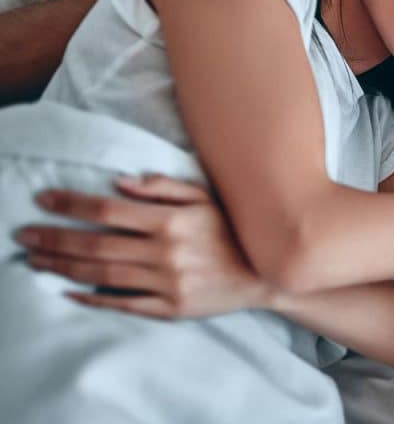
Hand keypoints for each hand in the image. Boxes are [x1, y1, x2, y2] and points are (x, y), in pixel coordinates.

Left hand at [16, 175, 269, 318]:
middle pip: (96, 245)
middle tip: (24, 234)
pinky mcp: (171, 308)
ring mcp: (167, 284)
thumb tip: (121, 184)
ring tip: (36, 259)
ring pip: (102, 275)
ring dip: (64, 267)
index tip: (43, 199)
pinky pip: (124, 304)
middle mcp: (166, 253)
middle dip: (54, 238)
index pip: (108, 212)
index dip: (71, 204)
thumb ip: (165, 187)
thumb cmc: (236, 228)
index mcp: (172, 222)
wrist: (270, 273)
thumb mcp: (207, 196)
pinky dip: (94, 299)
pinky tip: (70, 292)